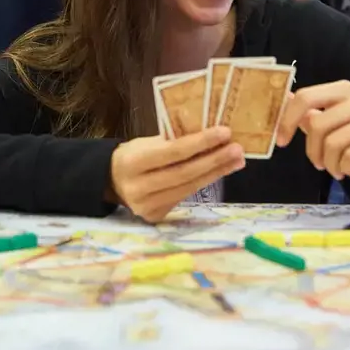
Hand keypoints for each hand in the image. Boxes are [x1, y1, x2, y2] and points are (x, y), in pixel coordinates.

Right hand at [109, 126, 243, 222]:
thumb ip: (173, 141)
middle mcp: (138, 189)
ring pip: (188, 187)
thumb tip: (211, 134)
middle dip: (215, 160)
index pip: (173, 152)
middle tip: (237, 149)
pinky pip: (185, 197)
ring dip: (216, 172)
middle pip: (184, 173)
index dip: (201, 142)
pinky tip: (220, 171)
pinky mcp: (156, 216)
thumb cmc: (134, 155)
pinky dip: (204, 182)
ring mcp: (147, 207)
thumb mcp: (147, 142)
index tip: (225, 132)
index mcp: (132, 163)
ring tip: (236, 160)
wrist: (111, 181)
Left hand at [275, 80, 349, 197]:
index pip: (307, 97)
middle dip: (312, 150)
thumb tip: (283, 97)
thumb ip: (306, 113)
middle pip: (318, 123)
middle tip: (317, 163)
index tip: (281, 141)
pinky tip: (347, 170)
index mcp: (344, 90)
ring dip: (328, 163)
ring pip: (334, 142)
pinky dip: (343, 169)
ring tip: (333, 168)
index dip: (288, 120)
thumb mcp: (326, 128)